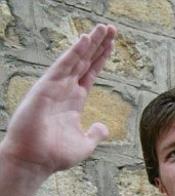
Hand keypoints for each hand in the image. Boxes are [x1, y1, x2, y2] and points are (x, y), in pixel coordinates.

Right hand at [1, 24, 115, 175]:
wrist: (35, 161)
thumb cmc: (55, 155)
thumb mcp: (85, 144)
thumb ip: (95, 133)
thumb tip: (102, 126)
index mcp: (74, 100)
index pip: (90, 73)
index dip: (101, 58)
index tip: (112, 44)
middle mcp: (65, 90)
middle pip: (85, 61)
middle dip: (98, 45)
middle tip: (111, 28)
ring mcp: (55, 87)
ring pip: (75, 59)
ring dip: (89, 43)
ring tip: (103, 29)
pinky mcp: (45, 88)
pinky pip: (62, 66)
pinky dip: (74, 52)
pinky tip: (85, 40)